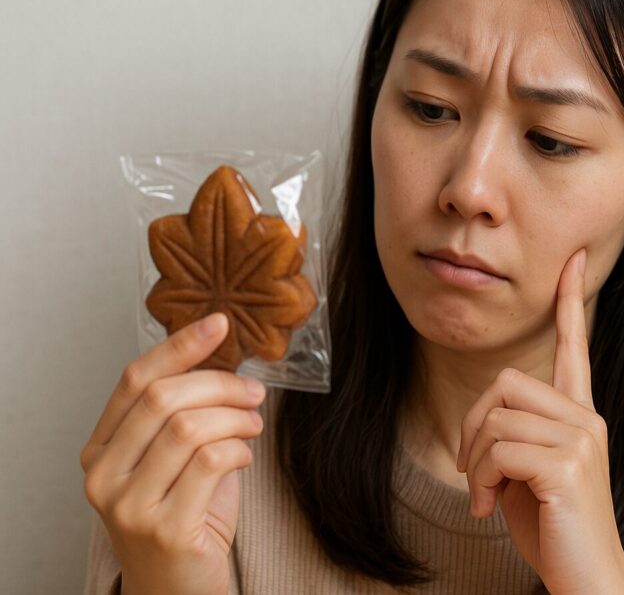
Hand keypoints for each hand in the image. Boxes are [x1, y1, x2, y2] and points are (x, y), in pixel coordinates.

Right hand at [80, 312, 265, 594]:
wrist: (179, 588)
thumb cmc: (185, 518)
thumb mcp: (177, 459)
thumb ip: (186, 414)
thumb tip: (222, 356)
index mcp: (100, 450)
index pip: (135, 379)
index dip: (180, 346)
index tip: (220, 323)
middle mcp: (103, 475)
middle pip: (164, 398)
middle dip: (220, 384)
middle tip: (255, 390)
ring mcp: (128, 504)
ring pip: (190, 427)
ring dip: (235, 417)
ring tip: (253, 425)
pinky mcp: (164, 527)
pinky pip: (211, 461)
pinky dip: (239, 449)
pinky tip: (244, 457)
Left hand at [456, 249, 623, 594]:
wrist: (586, 578)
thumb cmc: (554, 528)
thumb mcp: (528, 473)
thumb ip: (515, 435)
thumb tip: (486, 420)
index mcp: (579, 414)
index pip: (575, 347)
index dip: (571, 302)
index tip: (576, 259)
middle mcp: (587, 418)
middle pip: (506, 383)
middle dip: (473, 425)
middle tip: (473, 471)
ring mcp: (581, 439)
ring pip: (497, 418)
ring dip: (476, 462)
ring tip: (486, 497)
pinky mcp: (568, 465)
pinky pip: (500, 449)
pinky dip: (482, 481)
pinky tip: (491, 509)